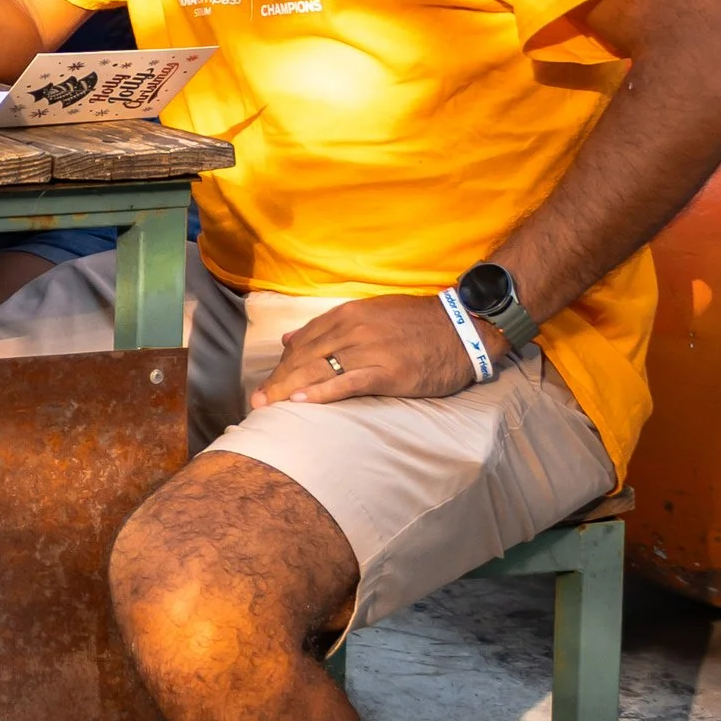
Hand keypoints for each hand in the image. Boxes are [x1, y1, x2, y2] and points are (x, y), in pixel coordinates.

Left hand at [249, 294, 485, 409]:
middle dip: (278, 380)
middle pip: (304, 358)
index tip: (267, 384)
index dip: (282, 365)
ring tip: (268, 407)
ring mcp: (369, 350)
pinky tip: (301, 402)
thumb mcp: (369, 314)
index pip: (303, 341)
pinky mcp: (387, 372)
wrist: (462, 327)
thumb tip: (287, 338)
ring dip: (289, 390)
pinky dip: (322, 393)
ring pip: (319, 370)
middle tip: (258, 402)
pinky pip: (347, 383)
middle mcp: (352, 329)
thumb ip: (328, 326)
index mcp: (347, 315)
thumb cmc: (416, 324)